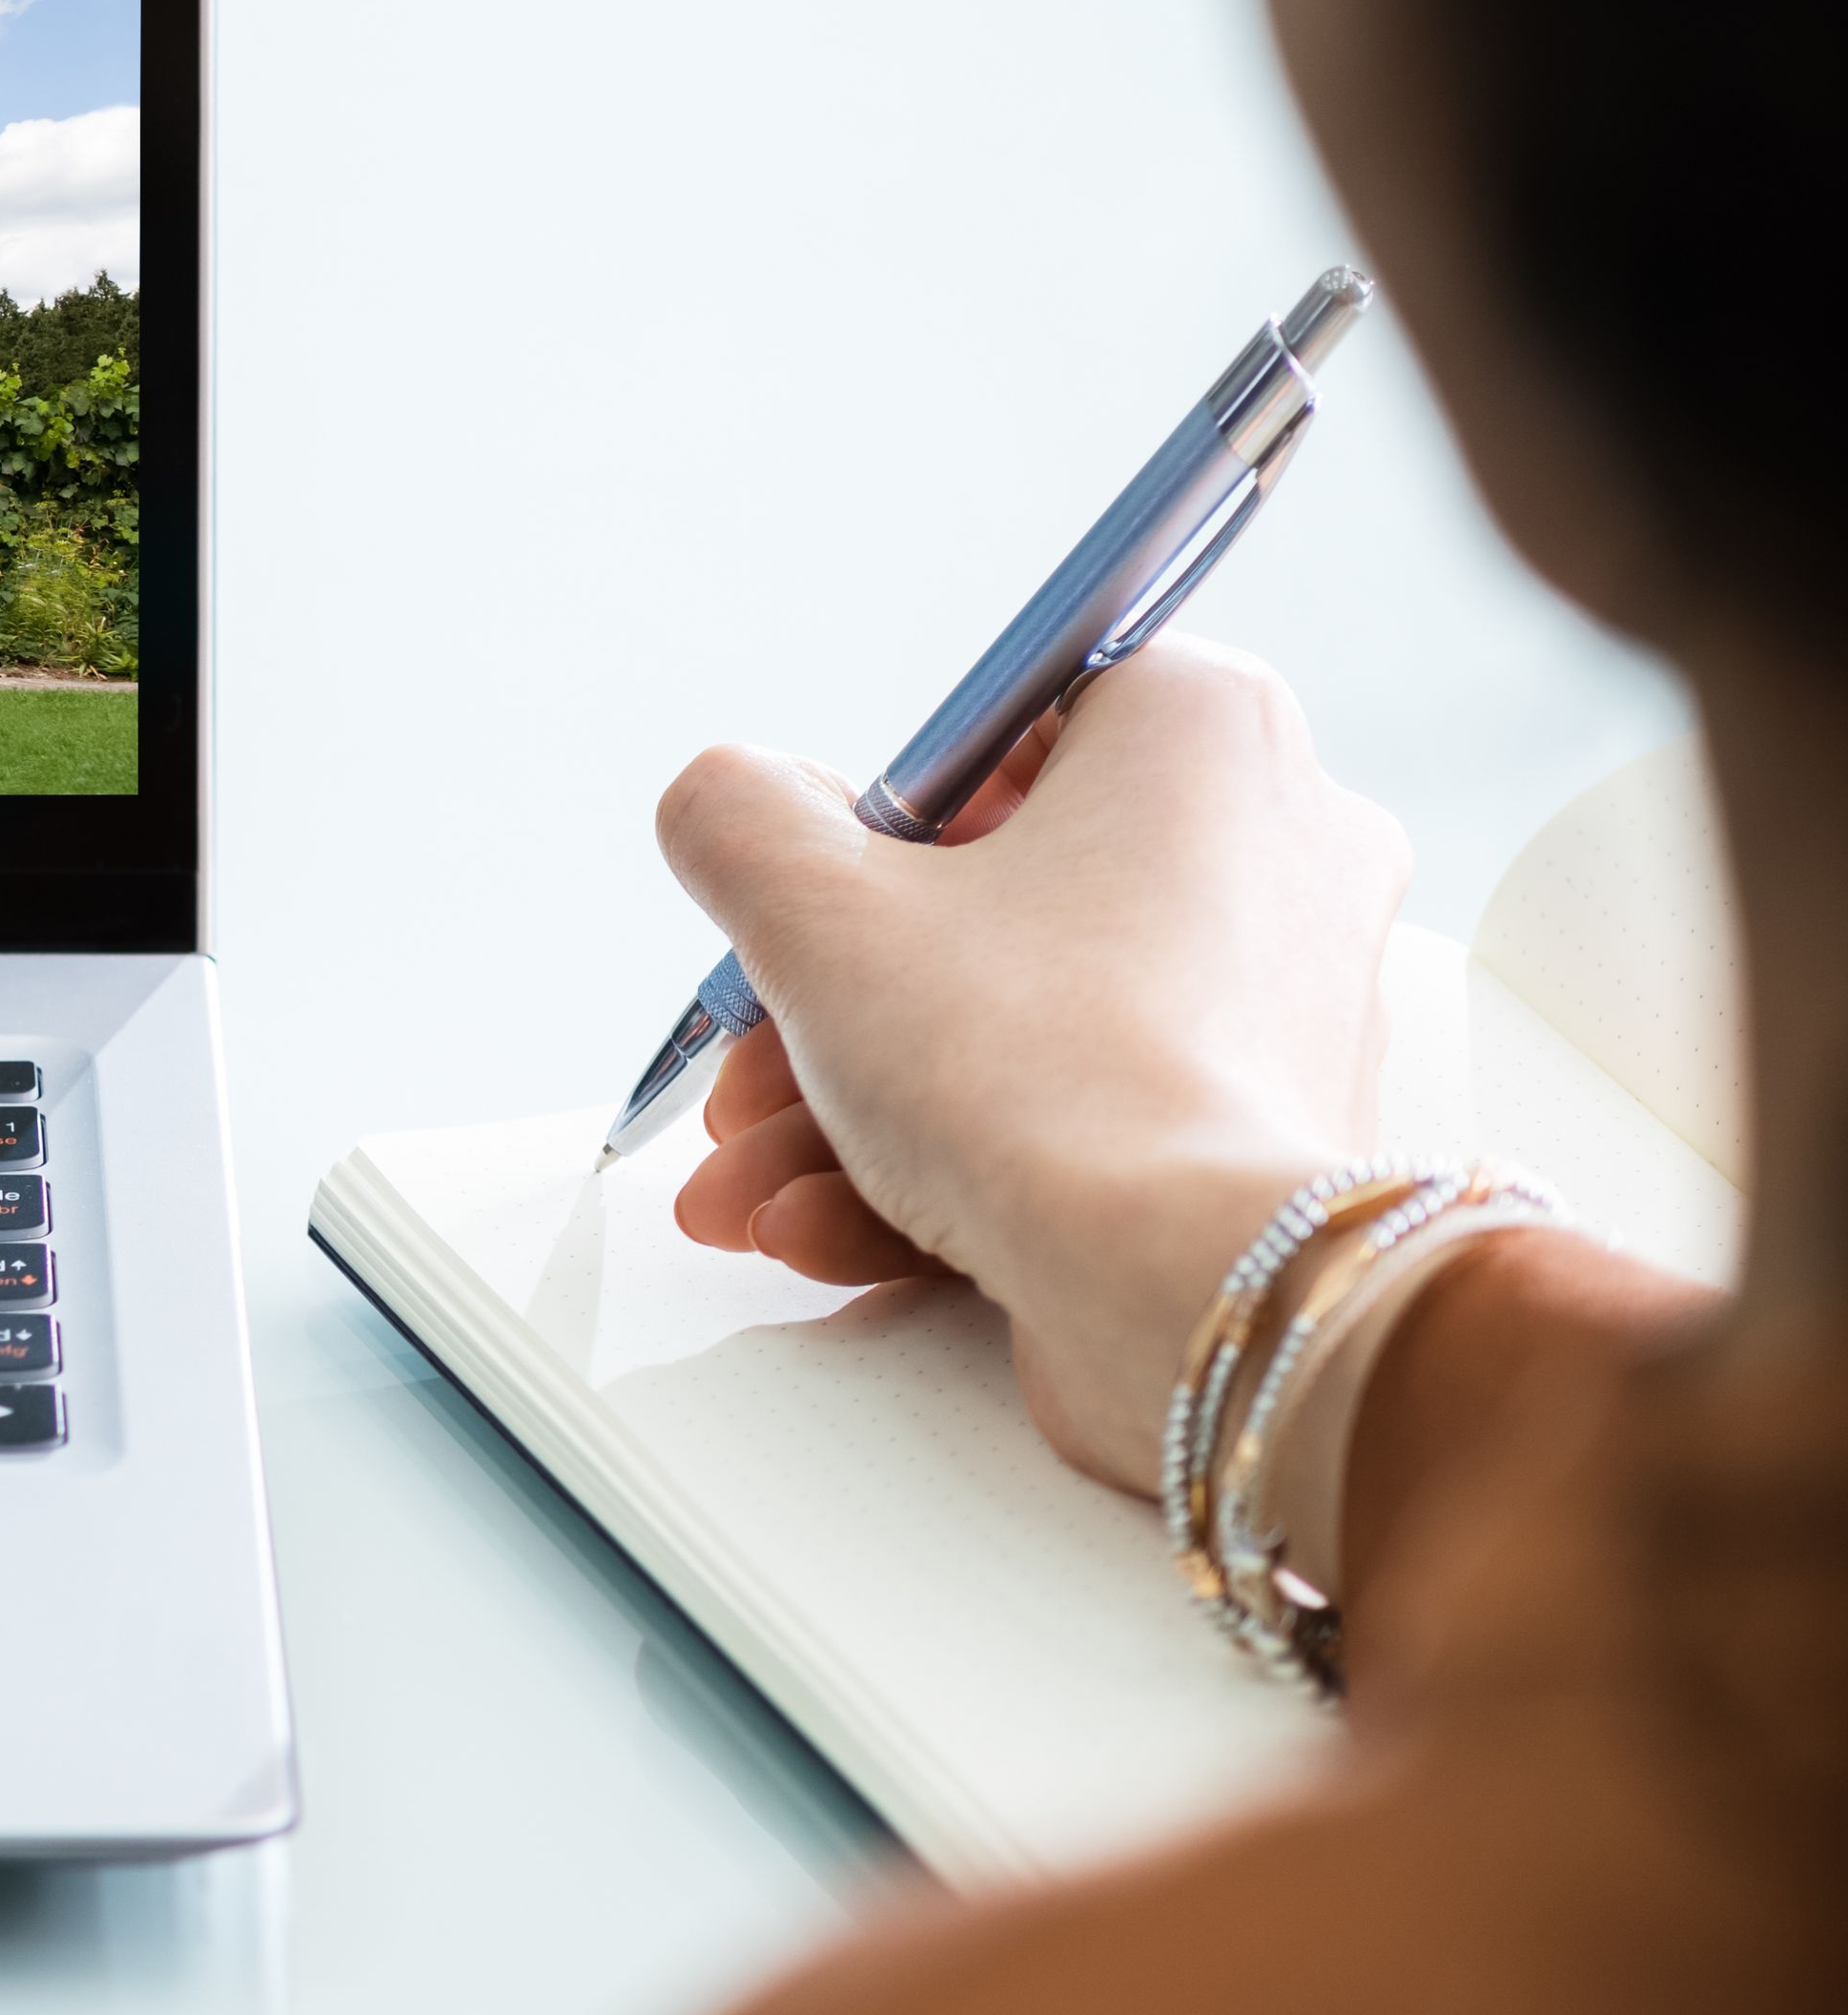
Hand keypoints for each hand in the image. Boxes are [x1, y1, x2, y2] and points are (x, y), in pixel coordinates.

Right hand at [656, 639, 1406, 1494]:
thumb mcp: (816, 911)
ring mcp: (1284, 997)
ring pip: (1021, 1022)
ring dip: (856, 1101)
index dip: (880, 819)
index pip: (1008, 720)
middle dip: (830, 1003)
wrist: (1191, 1294)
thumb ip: (737, 817)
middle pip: (993, 896)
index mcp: (1203, 733)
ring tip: (751, 1183)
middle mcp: (1278, 843)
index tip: (816, 895)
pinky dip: (951, 1163)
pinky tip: (824, 1223)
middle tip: (748, 1066)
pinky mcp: (1263, 1128)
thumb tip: (729, 803)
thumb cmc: (1037, 1074)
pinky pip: (1081, 1114)